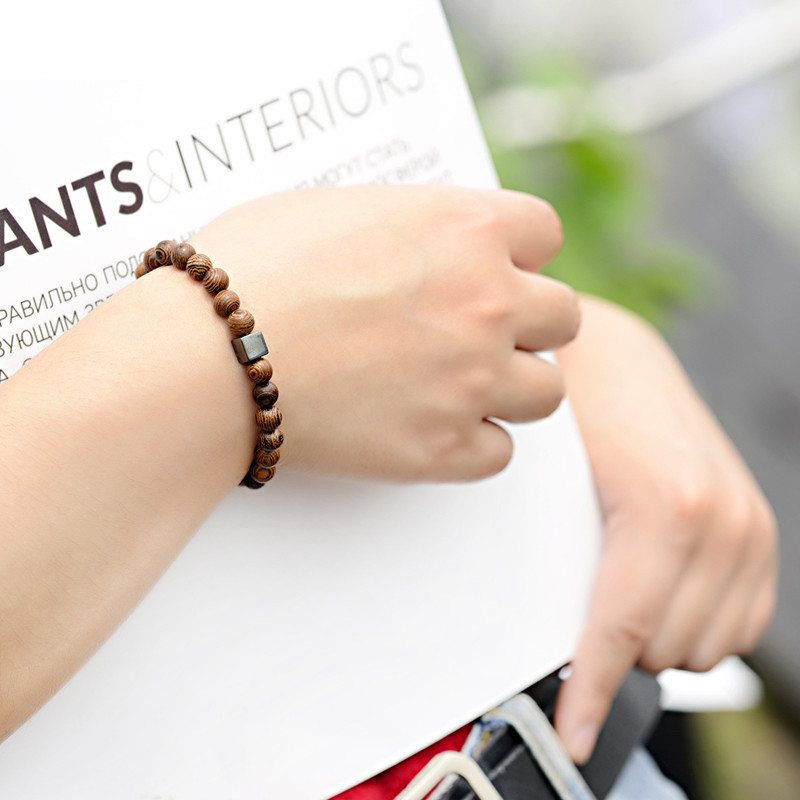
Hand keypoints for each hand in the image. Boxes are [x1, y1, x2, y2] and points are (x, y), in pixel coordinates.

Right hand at [190, 185, 578, 481]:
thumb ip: (408, 225)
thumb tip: (424, 243)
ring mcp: (472, 380)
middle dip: (529, 323)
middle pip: (564, 317)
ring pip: (546, 393)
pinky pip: (498, 453)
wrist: (207, 356)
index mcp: (467, 227)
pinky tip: (432, 427)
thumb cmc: (253, 269)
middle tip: (481, 332)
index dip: (520, 251)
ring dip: (513, 388)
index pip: (545, 232)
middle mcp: (489, 302)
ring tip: (462, 385)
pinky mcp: (442, 449)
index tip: (494, 267)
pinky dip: (473, 444)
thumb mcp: (336, 210)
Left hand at [553, 297, 776, 762]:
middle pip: (661, 649)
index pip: (622, 632)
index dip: (593, 693)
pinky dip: (694, 626)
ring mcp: (748, 525)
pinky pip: (739, 622)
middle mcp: (721, 520)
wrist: (610, 355)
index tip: (574, 734)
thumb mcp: (551, 486)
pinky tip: (657, 597)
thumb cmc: (575, 407)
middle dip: (614, 654)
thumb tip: (557, 639)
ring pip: (703, 646)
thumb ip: (561, 563)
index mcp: (666, 508)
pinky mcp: (758, 529)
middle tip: (578, 623)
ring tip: (614, 600)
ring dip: (655, 642)